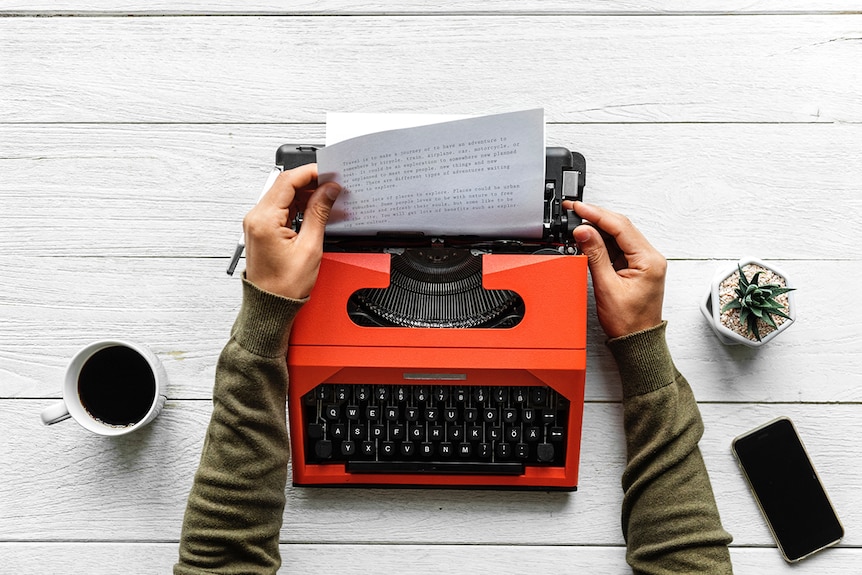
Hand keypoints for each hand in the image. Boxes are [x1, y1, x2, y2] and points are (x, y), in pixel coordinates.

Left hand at [243, 164, 340, 299]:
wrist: (270, 305)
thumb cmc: (284, 286)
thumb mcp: (310, 247)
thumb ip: (319, 213)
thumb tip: (328, 191)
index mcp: (264, 220)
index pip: (287, 181)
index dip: (310, 172)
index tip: (328, 173)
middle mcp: (256, 218)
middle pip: (284, 185)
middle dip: (309, 182)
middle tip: (332, 185)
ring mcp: (256, 223)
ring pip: (283, 195)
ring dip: (305, 193)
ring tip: (326, 198)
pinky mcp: (261, 229)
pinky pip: (280, 208)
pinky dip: (298, 205)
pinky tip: (313, 209)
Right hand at [563, 201, 666, 338]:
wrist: (637, 341)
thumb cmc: (628, 322)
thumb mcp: (607, 286)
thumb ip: (595, 255)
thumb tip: (584, 232)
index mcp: (649, 260)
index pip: (620, 227)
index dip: (597, 214)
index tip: (578, 208)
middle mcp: (650, 257)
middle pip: (621, 226)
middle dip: (596, 217)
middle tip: (574, 211)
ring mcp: (644, 261)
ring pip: (619, 235)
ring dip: (598, 229)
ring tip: (577, 224)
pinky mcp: (636, 267)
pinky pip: (618, 247)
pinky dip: (602, 242)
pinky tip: (589, 240)